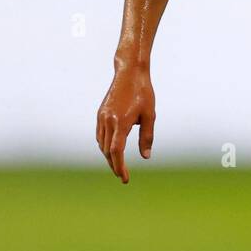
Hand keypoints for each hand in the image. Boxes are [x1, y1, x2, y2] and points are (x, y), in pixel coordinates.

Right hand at [96, 64, 155, 184]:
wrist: (129, 72)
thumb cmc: (143, 92)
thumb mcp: (150, 115)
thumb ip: (147, 137)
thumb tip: (145, 157)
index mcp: (121, 122)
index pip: (116, 151)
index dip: (120, 166)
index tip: (124, 178)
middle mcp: (108, 120)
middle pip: (108, 151)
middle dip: (114, 165)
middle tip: (122, 176)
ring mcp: (102, 117)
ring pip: (102, 144)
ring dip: (108, 157)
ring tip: (118, 166)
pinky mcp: (100, 113)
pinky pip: (100, 135)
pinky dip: (105, 146)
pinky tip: (111, 150)